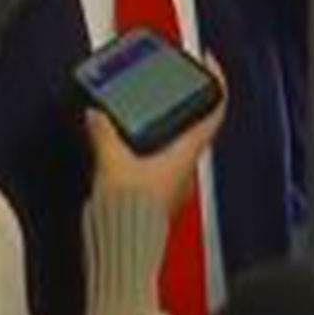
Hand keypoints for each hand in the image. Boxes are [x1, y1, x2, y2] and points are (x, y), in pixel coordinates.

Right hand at [85, 56, 226, 213]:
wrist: (125, 253)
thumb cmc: (130, 216)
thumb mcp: (112, 162)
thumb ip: (104, 134)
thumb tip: (98, 116)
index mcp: (186, 154)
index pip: (214, 109)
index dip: (215, 80)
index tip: (208, 61)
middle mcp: (185, 168)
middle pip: (195, 123)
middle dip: (183, 100)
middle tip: (168, 82)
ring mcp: (172, 183)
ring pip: (175, 143)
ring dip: (161, 125)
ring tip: (137, 111)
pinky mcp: (155, 196)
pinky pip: (156, 162)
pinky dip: (144, 148)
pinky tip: (121, 147)